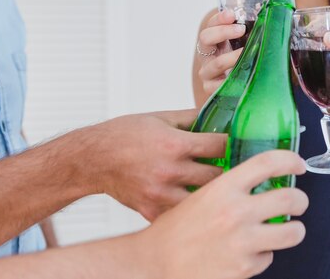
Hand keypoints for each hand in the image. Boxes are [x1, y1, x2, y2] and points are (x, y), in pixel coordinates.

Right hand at [84, 109, 226, 220]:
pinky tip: (191, 201)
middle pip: (217, 176)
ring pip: (202, 200)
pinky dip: (188, 209)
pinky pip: (181, 215)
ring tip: (214, 187)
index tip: (236, 146)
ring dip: (209, 193)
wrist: (92, 159)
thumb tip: (219, 114)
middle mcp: (169, 171)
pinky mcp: (151, 211)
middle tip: (229, 168)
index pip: (220, 146)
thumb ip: (192, 117)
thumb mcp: (160, 117)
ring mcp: (160, 194)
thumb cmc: (124, 134)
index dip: (232, 144)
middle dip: (226, 171)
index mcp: (174, 144)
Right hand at [143, 150, 308, 278]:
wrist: (152, 263)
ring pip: (292, 232)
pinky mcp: (243, 268)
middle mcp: (235, 212)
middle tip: (298, 200)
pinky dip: (263, 254)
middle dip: (301, 198)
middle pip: (291, 197)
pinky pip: (269, 258)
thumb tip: (249, 169)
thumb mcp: (196, 192)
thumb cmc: (170, 228)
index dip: (290, 159)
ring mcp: (242, 242)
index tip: (297, 163)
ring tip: (287, 228)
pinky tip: (249, 250)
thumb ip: (223, 179)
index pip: (268, 162)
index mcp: (222, 187)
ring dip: (293, 229)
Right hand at [196, 10, 245, 95]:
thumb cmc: (239, 61)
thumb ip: (248, 32)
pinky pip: (219, 85)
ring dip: (233, 57)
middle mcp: (206, 54)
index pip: (211, 24)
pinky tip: (244, 76)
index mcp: (212, 41)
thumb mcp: (241, 45)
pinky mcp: (210, 88)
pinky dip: (232, 79)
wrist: (232, 87)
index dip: (220, 18)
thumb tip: (267, 16)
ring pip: (217, 63)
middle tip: (241, 29)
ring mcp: (207, 72)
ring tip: (246, 52)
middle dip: (223, 32)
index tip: (232, 14)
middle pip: (205, 38)